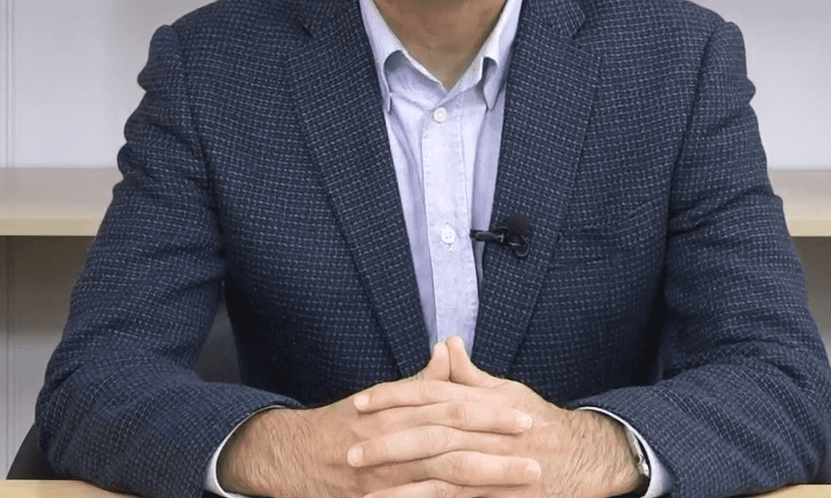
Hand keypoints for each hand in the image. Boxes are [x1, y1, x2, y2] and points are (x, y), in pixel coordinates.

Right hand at [215, 339, 539, 497]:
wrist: (292, 456)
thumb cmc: (343, 425)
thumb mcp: (381, 397)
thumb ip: (421, 381)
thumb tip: (449, 349)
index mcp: (398, 409)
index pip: (452, 407)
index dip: (490, 412)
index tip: (525, 417)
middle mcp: (392, 439)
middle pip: (454, 443)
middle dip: (498, 448)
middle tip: (537, 453)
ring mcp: (386, 475)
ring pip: (444, 477)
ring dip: (487, 481)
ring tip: (524, 482)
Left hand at [350, 337, 645, 497]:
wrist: (585, 456)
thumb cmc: (543, 422)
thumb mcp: (507, 393)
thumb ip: (470, 375)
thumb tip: (446, 344)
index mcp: (483, 400)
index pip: (431, 393)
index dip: (393, 396)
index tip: (360, 403)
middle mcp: (485, 428)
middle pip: (428, 431)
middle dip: (387, 440)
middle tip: (349, 449)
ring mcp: (492, 462)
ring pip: (438, 470)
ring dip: (399, 480)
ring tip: (362, 489)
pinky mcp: (498, 491)